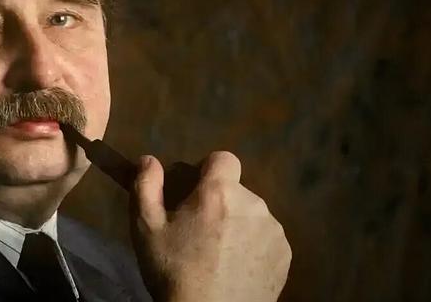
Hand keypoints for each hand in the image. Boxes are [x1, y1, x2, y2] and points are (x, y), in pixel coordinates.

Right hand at [130, 151, 290, 301]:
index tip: (192, 194)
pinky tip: (233, 267)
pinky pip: (265, 237)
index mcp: (220, 193)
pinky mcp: (285, 255)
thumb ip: (145, 186)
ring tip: (215, 254)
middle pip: (234, 189)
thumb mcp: (146, 229)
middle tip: (196, 231)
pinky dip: (251, 245)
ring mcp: (274, 231)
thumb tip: (149, 159)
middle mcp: (254, 204)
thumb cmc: (173, 272)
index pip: (222, 158)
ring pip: (251, 213)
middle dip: (217, 202)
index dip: (206, 171)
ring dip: (235, 223)